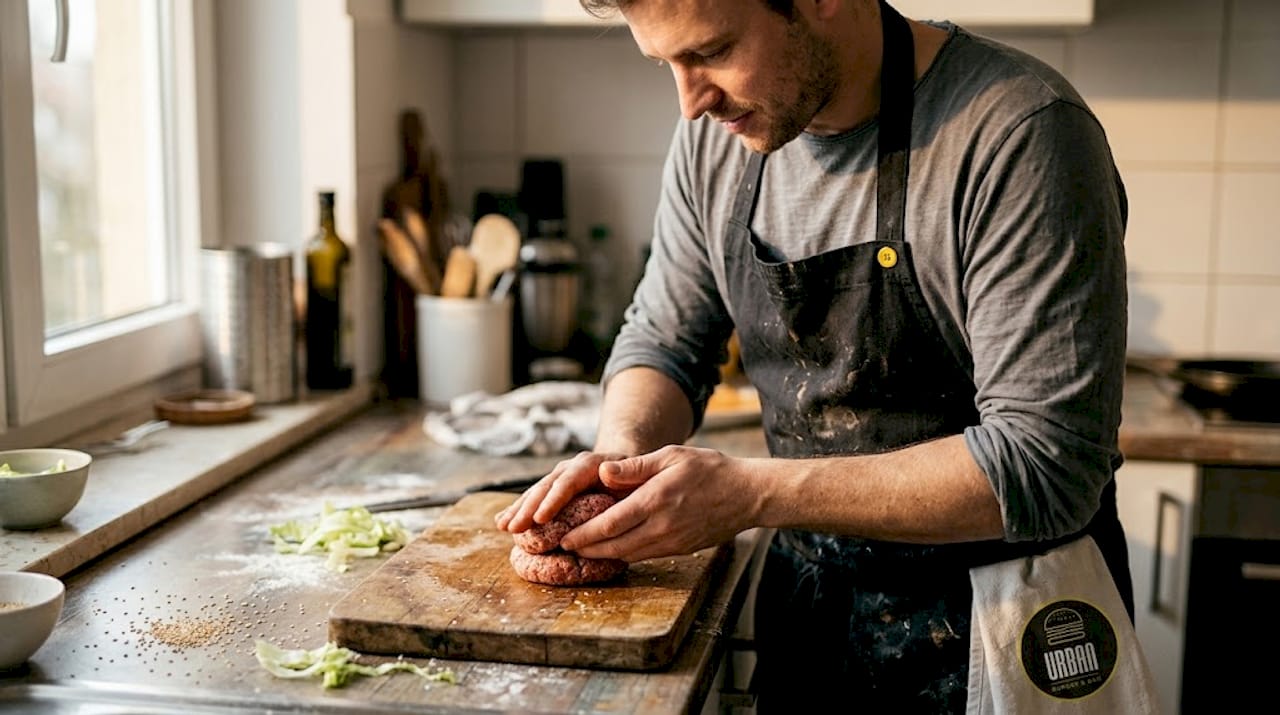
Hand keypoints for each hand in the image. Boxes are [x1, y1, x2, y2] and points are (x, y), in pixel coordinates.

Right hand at [494, 450, 630, 532]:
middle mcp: (571, 468)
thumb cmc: (637, 477)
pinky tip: (502, 522)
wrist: (627, 465)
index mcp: (591, 464)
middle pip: (547, 486)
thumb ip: (627, 472)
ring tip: (503, 526)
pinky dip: (518, 510)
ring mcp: (559, 477)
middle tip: (515, 528)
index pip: (569, 480)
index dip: (554, 499)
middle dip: (528, 508)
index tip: (540, 518)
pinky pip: (533, 499)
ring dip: (518, 509)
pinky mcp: (553, 489)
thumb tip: (606, 472)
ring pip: (536, 492)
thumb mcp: (639, 472)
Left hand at [558, 445, 761, 561]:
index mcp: (656, 500)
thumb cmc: (708, 469)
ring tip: (582, 551)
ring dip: (603, 555)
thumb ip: (635, 467)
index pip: (611, 523)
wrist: (746, 495)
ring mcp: (672, 541)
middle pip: (615, 546)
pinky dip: (624, 555)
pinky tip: (612, 549)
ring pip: (628, 555)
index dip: (584, 534)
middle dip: (586, 549)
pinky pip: (644, 555)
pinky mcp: (679, 549)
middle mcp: (662, 526)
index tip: (564, 536)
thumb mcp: (672, 456)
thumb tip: (603, 473)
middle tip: (564, 547)